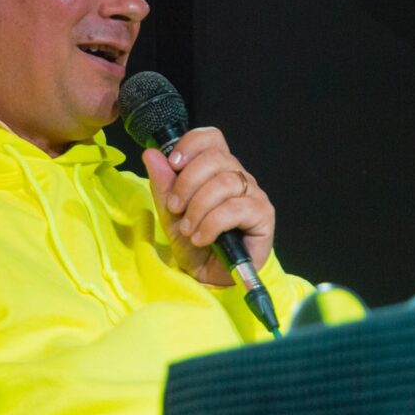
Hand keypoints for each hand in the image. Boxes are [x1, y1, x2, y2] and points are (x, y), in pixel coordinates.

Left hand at [142, 127, 274, 285]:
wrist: (208, 276)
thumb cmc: (193, 242)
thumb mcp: (170, 212)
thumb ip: (162, 183)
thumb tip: (151, 153)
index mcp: (216, 168)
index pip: (211, 138)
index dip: (191, 144)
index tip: (172, 164)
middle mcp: (238, 176)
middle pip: (215, 158)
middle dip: (187, 183)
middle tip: (175, 208)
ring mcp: (253, 193)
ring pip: (224, 183)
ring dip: (198, 208)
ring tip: (189, 229)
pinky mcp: (263, 215)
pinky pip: (235, 209)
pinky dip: (212, 224)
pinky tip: (203, 238)